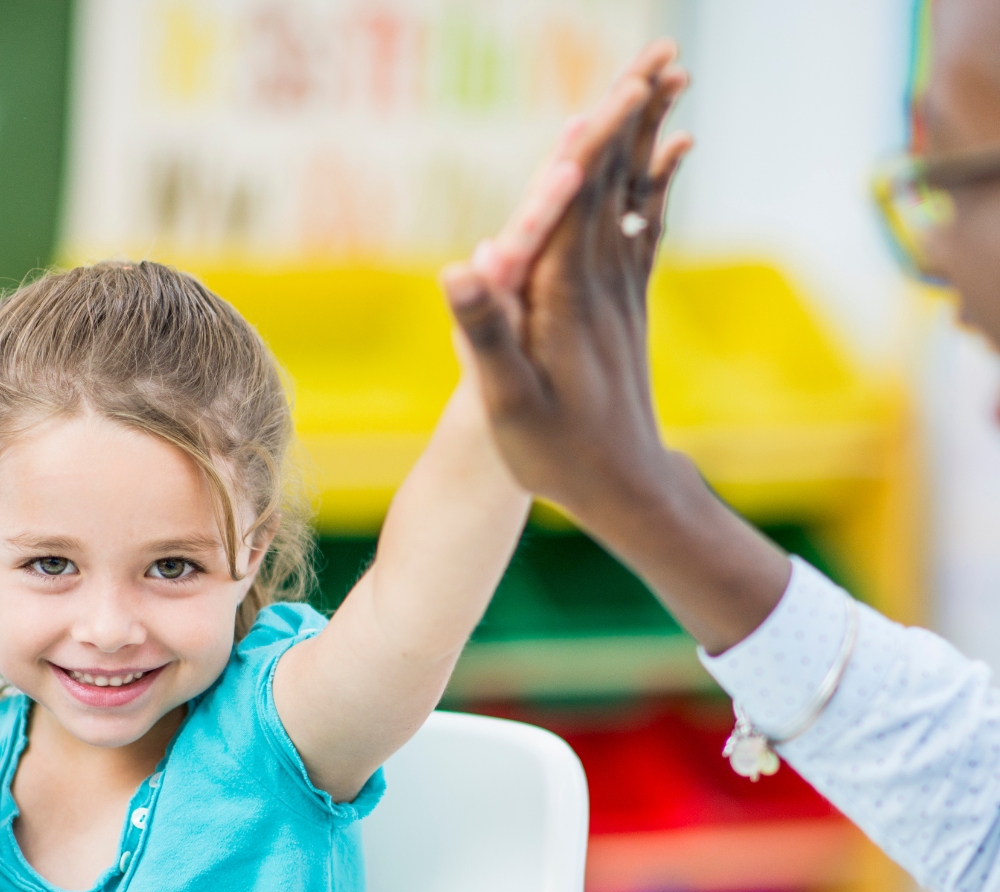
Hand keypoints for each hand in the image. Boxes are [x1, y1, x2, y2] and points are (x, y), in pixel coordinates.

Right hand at [442, 39, 690, 519]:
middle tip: (664, 52)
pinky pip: (644, 233)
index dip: (606, 135)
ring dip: (650, 139)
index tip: (628, 79)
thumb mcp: (511, 403)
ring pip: (636, 199)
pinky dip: (654, 189)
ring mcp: (621, 295)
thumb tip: (457, 268)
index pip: (587, 198)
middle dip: (639, 115)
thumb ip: (487, 335)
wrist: (625, 488)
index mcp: (569, 296)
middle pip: (620, 182)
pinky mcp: (627, 310)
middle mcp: (603, 283)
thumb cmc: (560, 454)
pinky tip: (666, 165)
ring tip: (669, 84)